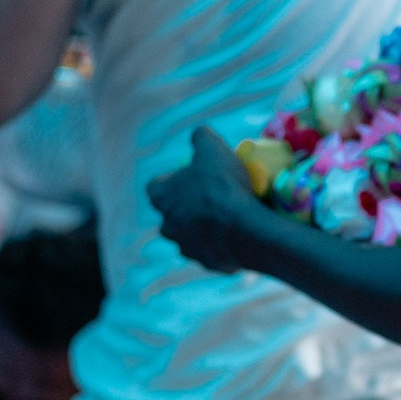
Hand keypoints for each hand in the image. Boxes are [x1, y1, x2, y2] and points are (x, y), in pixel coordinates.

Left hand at [148, 127, 266, 273]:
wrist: (245, 231)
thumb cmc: (223, 187)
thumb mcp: (211, 147)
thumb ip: (200, 137)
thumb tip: (198, 135)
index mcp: (161, 198)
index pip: (155, 186)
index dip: (172, 178)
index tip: (190, 174)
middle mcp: (167, 226)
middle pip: (173, 213)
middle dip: (187, 205)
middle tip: (211, 195)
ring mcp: (187, 248)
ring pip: (191, 235)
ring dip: (204, 226)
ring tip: (227, 216)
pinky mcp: (208, 264)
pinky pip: (212, 251)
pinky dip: (221, 243)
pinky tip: (238, 233)